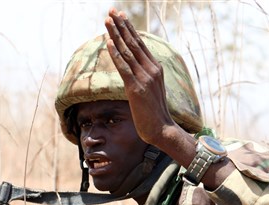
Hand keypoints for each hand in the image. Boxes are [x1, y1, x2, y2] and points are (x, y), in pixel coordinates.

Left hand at [104, 7, 174, 145]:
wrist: (162, 129)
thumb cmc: (154, 113)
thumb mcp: (151, 90)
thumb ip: (145, 77)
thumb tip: (136, 71)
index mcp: (155, 68)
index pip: (140, 44)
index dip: (129, 29)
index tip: (120, 16)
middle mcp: (151, 69)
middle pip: (133, 43)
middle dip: (121, 26)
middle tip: (111, 11)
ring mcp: (144, 78)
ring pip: (127, 51)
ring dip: (115, 34)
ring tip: (107, 21)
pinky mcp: (136, 88)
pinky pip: (124, 68)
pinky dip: (115, 54)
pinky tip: (108, 42)